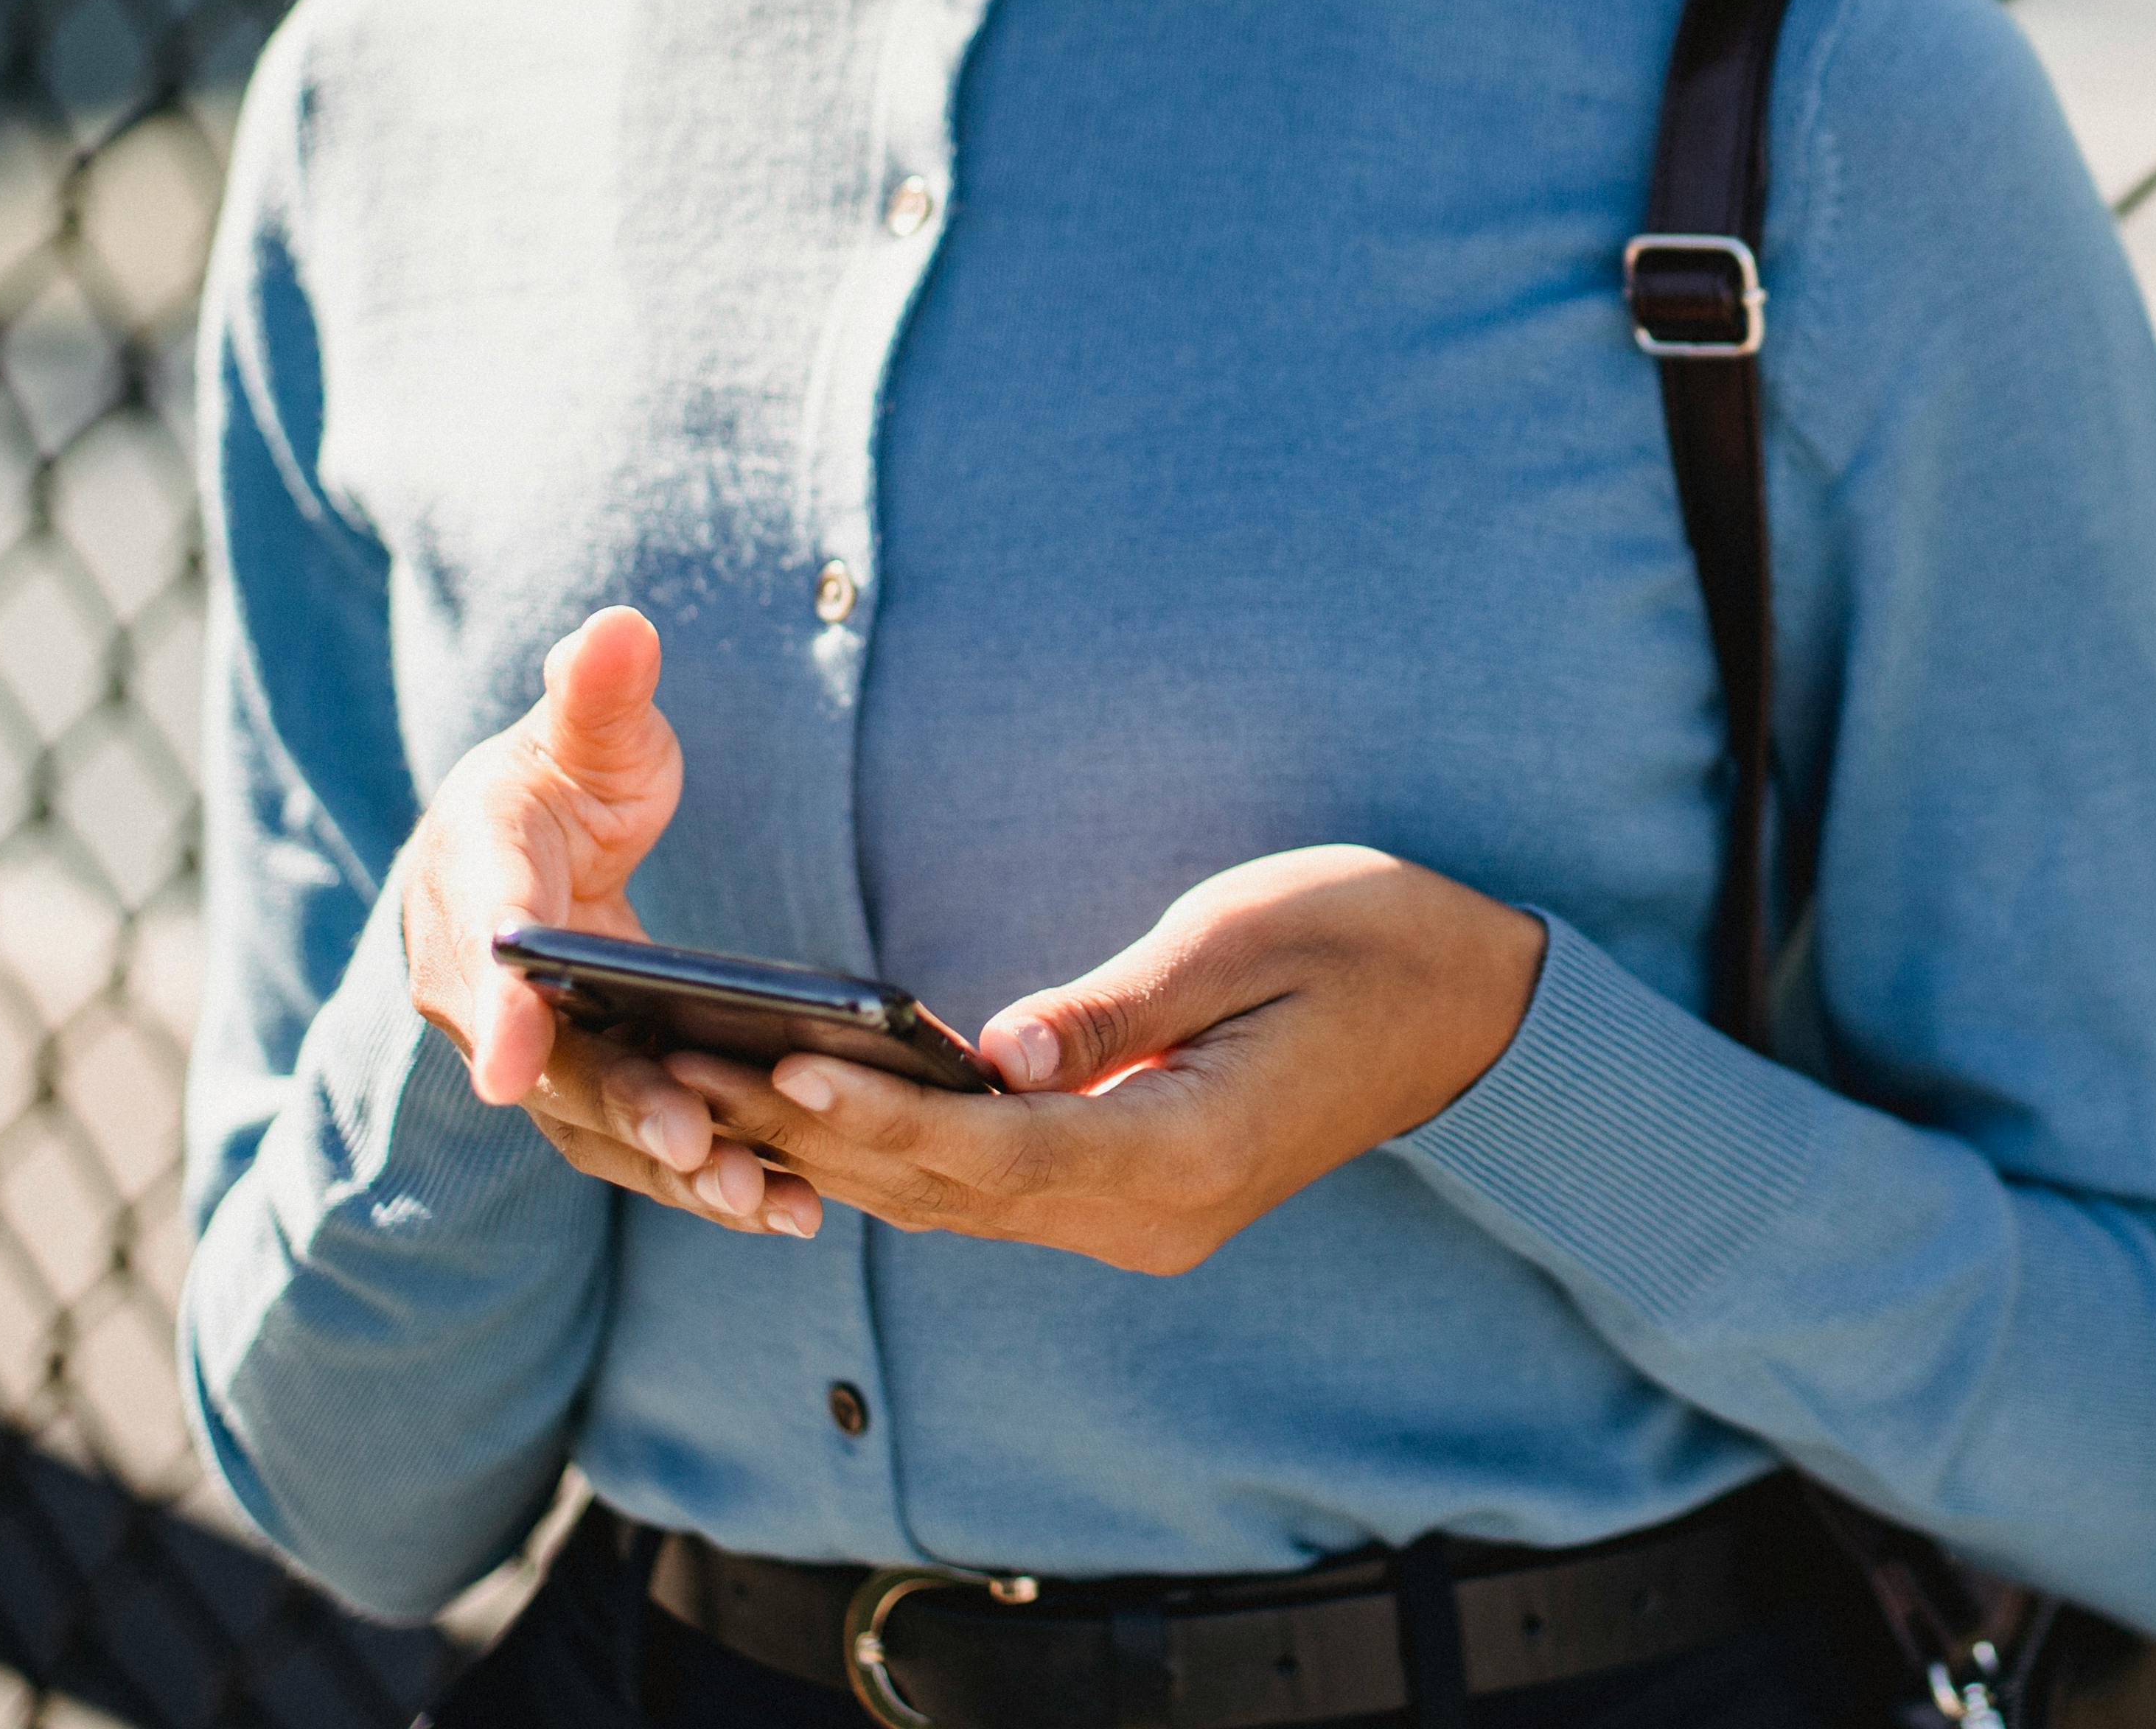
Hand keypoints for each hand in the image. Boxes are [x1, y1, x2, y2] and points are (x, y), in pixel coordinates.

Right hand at [401, 607, 817, 1240]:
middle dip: (623, 1108)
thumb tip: (618, 629)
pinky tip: (790, 1208)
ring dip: (677, 1170)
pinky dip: (705, 1179)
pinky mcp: (589, 1086)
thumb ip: (596, 690)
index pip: (482, 951)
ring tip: (769, 1202)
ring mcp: (531, 1050)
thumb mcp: (583, 726)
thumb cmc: (561, 772)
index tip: (503, 1066)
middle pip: (549, 1063)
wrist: (533, 840)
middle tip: (701, 1147)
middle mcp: (482, 989)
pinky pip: (641, 1144)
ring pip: (598, 1125)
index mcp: (473, 884)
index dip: (494, 1011)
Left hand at [664, 848, 1543, 1275]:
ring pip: (957, 1201)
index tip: (781, 1068)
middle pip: (952, 1190)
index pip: (1000, 1151)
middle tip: (681, 1074)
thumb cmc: (1374, 939)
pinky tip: (808, 1110)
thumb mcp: (1249, 934)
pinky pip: (990, 1189)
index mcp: (1187, 1154)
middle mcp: (1151, 1216)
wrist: (1473, 1010)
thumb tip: (995, 1050)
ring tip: (705, 1087)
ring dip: (835, 1151)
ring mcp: (1141, 1221)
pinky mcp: (1130, 1196)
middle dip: (814, 1136)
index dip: (884, 1113)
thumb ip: (1120, 1004)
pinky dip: (898, 1152)